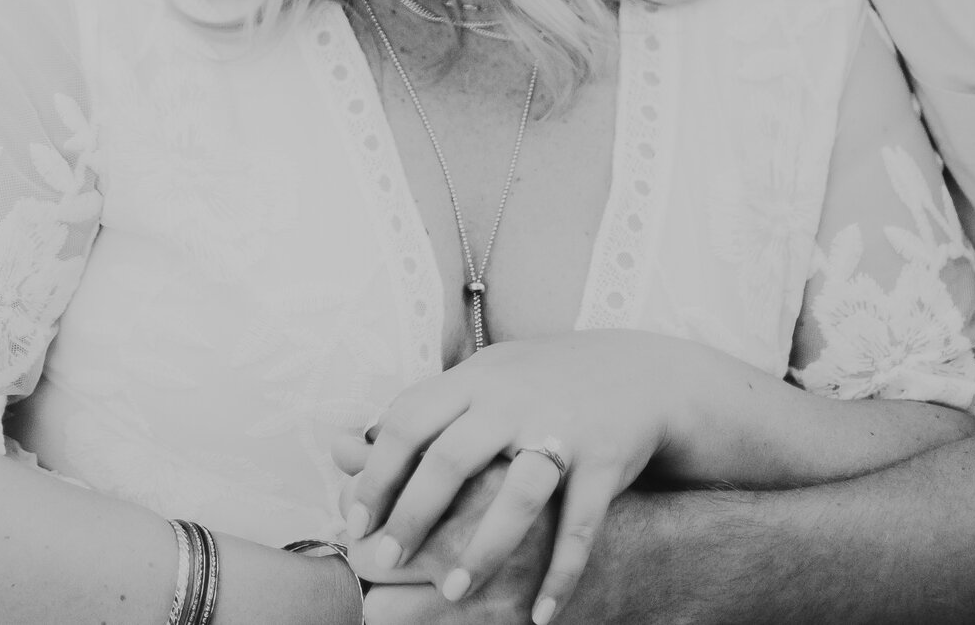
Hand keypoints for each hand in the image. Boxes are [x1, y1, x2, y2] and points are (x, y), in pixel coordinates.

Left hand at [336, 332, 703, 620]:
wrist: (635, 373)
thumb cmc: (535, 387)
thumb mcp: (475, 384)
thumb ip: (413, 416)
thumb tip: (338, 447)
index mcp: (473, 380)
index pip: (408, 421)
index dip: (376, 473)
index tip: (353, 521)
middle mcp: (513, 401)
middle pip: (451, 459)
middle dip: (414, 515)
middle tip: (384, 562)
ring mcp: (561, 429)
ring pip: (517, 495)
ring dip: (482, 548)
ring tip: (453, 593)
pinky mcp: (605, 461)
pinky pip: (581, 525)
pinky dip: (562, 572)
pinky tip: (541, 614)